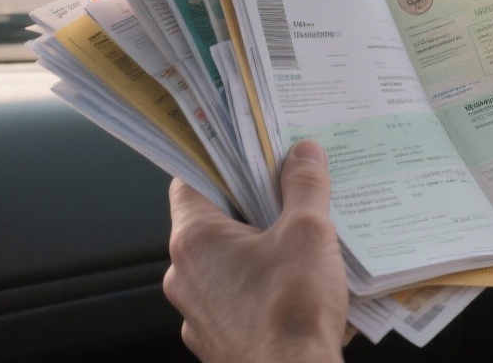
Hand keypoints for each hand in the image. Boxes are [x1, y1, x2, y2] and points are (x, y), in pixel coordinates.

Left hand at [164, 139, 348, 362]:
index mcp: (194, 240)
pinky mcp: (218, 339)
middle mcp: (185, 276)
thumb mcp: (308, 232)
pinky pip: (235, 299)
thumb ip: (304, 186)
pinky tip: (296, 286)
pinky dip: (259, 287)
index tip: (246, 153)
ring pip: (224, 264)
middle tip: (288, 193)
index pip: (189, 181)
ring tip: (300, 243)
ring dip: (257, 250)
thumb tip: (303, 154)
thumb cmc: (290, 314)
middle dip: (251, 206)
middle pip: (212, 222)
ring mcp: (198, 313)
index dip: (219, 163)